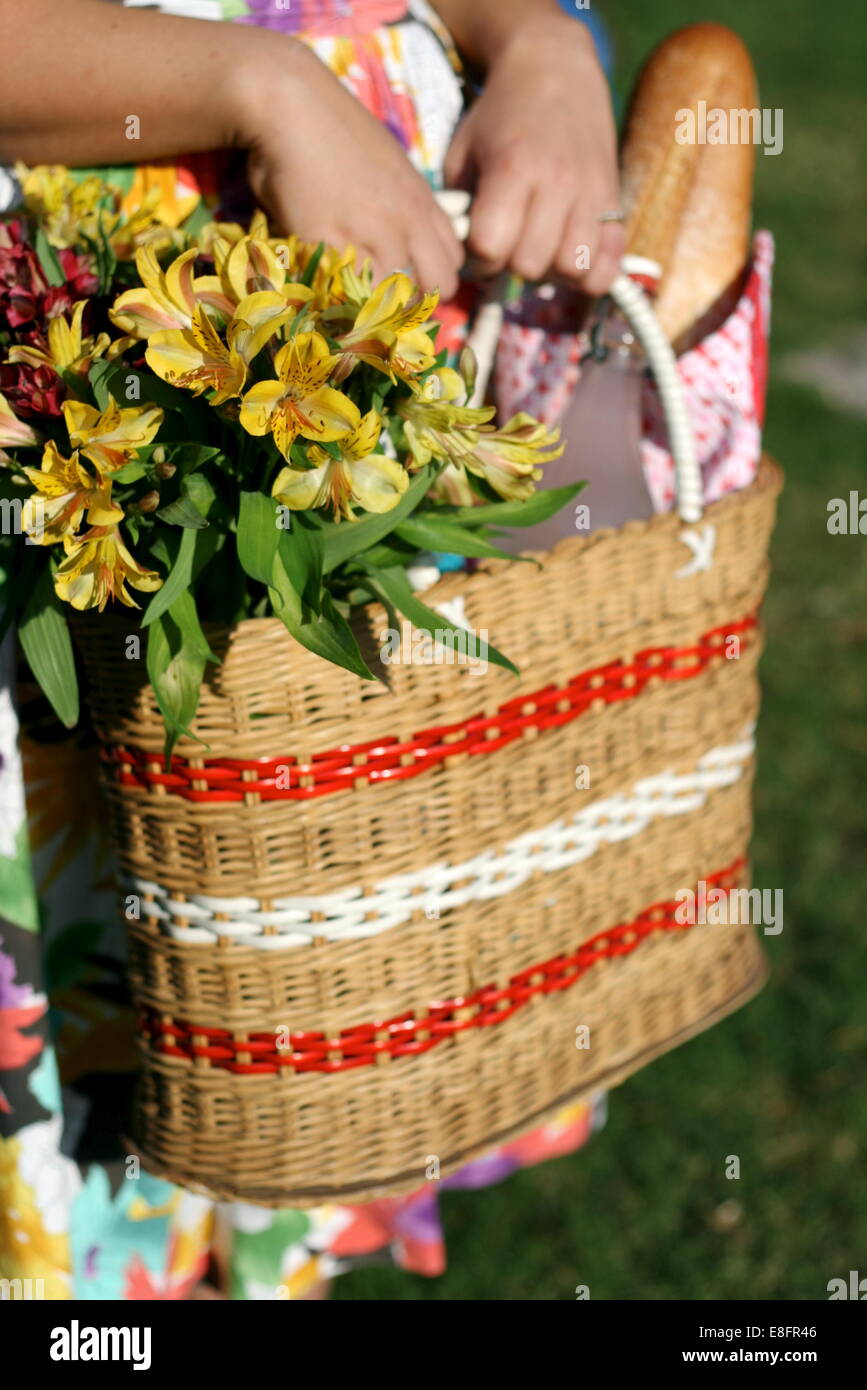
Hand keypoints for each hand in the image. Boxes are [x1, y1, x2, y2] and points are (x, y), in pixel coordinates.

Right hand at [237, 40, 463, 297]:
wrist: (289, 104)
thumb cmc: (328, 130)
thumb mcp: (384, 163)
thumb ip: (399, 202)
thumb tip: (395, 236)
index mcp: (420, 200)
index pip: (452, 262)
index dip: (432, 281)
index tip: (408, 287)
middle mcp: (407, 222)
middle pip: (436, 287)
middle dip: (413, 303)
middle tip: (380, 303)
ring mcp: (373, 236)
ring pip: (395, 299)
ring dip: (375, 309)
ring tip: (349, 305)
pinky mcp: (334, 248)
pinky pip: (350, 296)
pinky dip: (341, 305)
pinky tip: (325, 296)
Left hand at [444, 19, 624, 293]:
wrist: (554, 69)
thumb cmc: (499, 117)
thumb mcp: (463, 153)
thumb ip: (461, 208)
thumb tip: (469, 260)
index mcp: (513, 168)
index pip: (490, 247)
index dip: (478, 257)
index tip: (479, 242)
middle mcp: (557, 183)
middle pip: (530, 266)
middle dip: (512, 265)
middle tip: (509, 242)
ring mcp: (590, 194)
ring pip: (571, 271)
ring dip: (550, 273)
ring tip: (540, 250)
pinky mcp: (613, 202)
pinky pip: (608, 265)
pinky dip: (589, 275)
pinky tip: (570, 258)